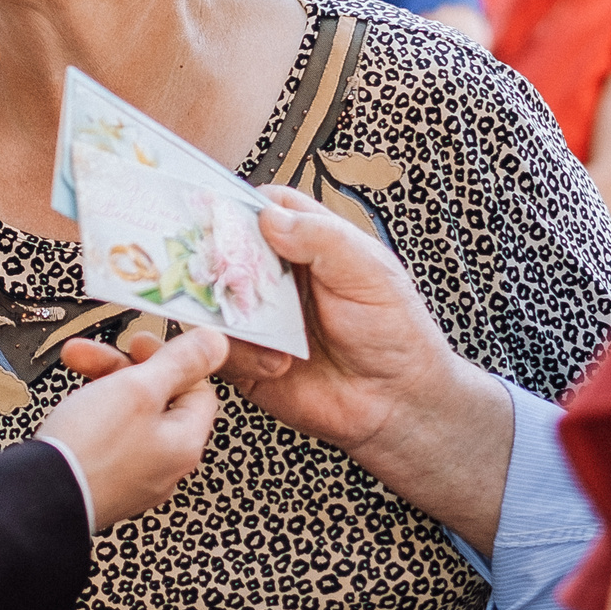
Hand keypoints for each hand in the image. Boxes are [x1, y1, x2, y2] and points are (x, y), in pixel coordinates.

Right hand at [35, 327, 228, 527]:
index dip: (171, 360)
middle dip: (123, 368)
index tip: (142, 343)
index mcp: (183, 443)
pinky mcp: (104, 485)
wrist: (39, 498)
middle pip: (158, 401)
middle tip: (94, 353)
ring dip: (102, 385)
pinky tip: (71, 409)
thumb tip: (216, 344)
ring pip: (128, 417)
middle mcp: (164, 466)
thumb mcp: (139, 389)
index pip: (197, 390)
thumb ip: (181, 362)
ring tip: (73, 369)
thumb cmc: (89, 448)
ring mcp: (133, 478)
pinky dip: (91, 416)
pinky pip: (108, 440)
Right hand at [228, 186, 464, 454]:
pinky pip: (220, 346)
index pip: (265, 207)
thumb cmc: (394, 331)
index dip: (240, 206)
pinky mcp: (247, 358)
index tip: (223, 215)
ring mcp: (260, 316)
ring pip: (213, 297)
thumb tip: (269, 217)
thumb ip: (322, 238)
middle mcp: (277, 276)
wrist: (396, 403)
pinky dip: (241, 353)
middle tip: (225, 272)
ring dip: (229, 311)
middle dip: (218, 258)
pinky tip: (279, 363)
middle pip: (226, 249)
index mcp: (309, 242)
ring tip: (262, 327)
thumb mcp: (369, 272)